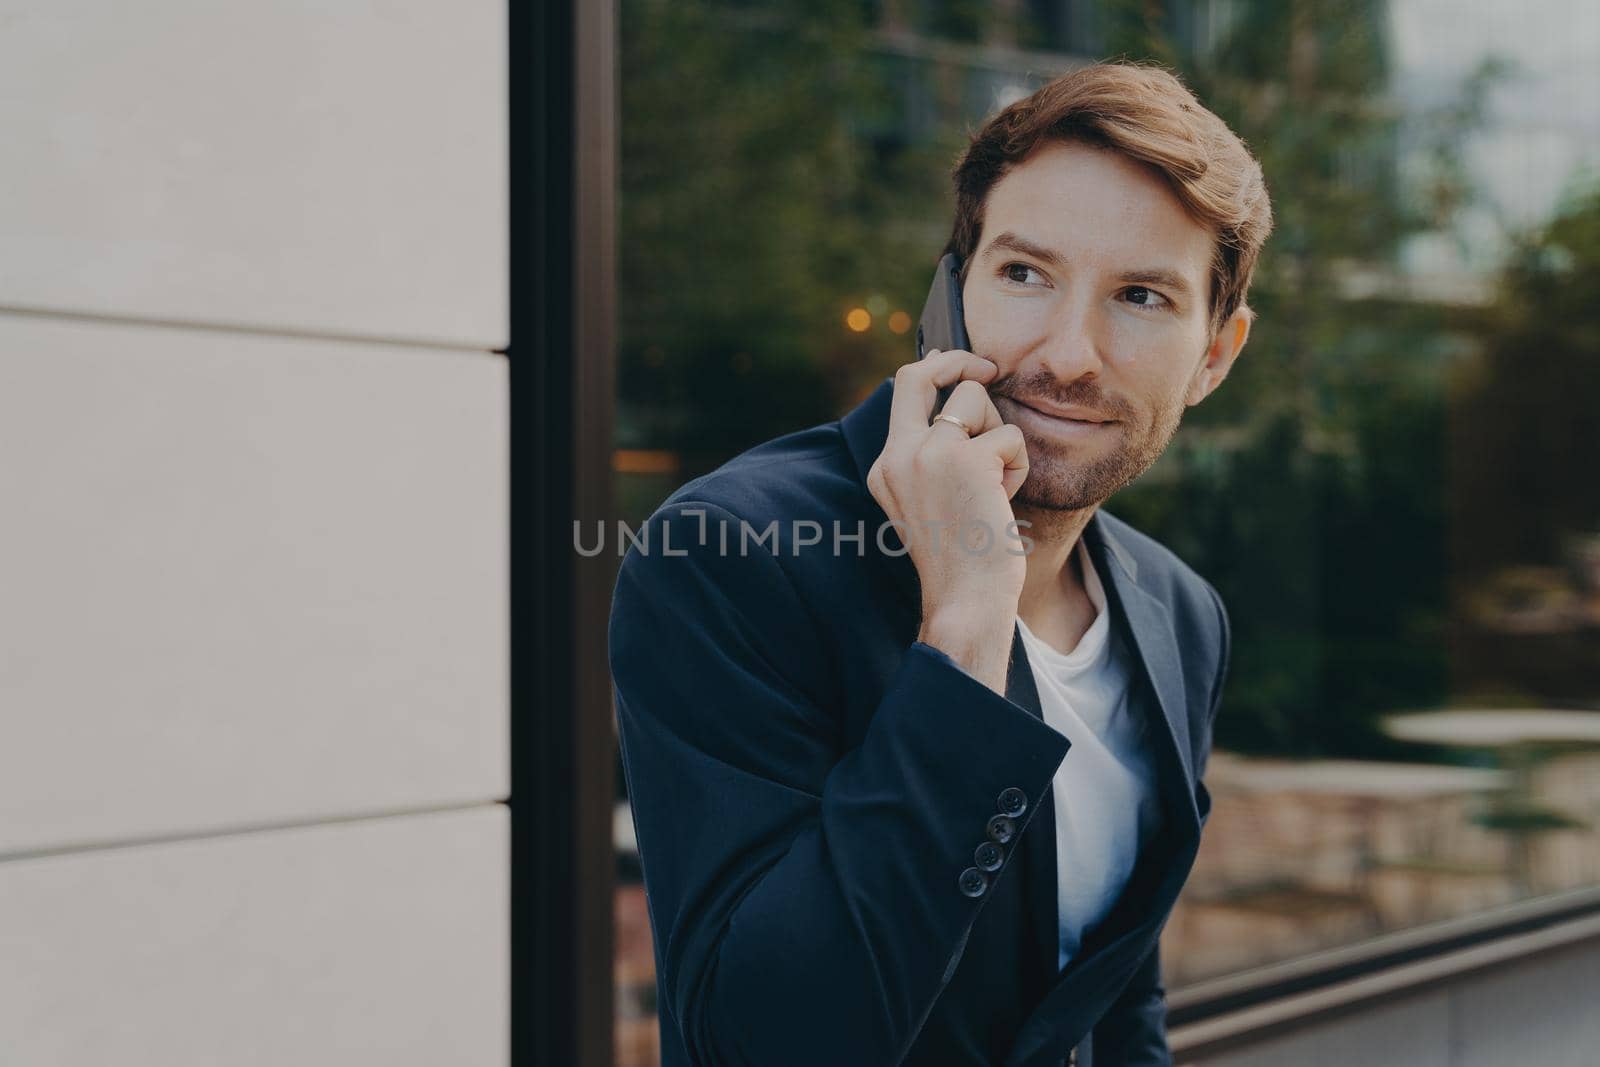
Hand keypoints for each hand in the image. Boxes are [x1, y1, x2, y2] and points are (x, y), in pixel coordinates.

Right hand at [866, 350, 1029, 691]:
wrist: (965, 600)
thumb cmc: (962, 558)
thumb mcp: (933, 501)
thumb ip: (933, 456)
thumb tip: (962, 400)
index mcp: (885, 467)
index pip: (902, 392)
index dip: (936, 369)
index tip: (964, 367)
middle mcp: (898, 455)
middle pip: (919, 374)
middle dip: (960, 360)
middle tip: (991, 368)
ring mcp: (928, 454)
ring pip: (975, 399)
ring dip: (999, 433)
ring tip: (995, 482)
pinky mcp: (965, 459)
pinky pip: (1010, 435)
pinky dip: (1018, 465)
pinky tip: (1005, 499)